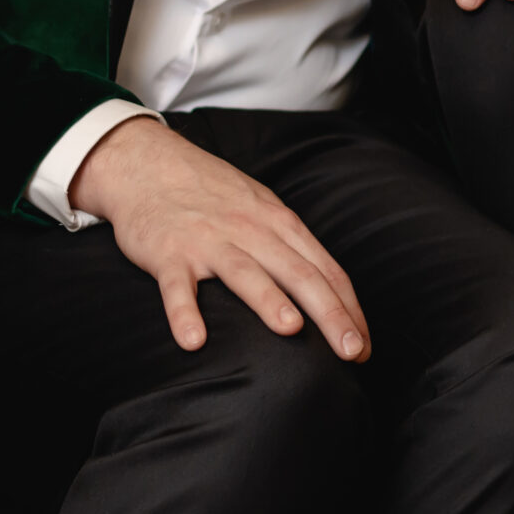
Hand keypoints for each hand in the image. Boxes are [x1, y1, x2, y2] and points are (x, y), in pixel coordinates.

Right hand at [69, 114, 368, 361]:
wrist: (148, 162)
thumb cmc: (211, 194)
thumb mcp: (261, 209)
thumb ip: (289, 247)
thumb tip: (328, 293)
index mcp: (278, 223)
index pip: (324, 268)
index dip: (349, 308)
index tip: (365, 346)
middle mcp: (250, 230)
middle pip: (298, 273)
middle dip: (329, 313)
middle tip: (352, 352)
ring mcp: (208, 241)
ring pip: (245, 271)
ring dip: (269, 299)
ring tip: (291, 329)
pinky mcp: (168, 253)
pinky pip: (177, 286)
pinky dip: (184, 312)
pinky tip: (193, 340)